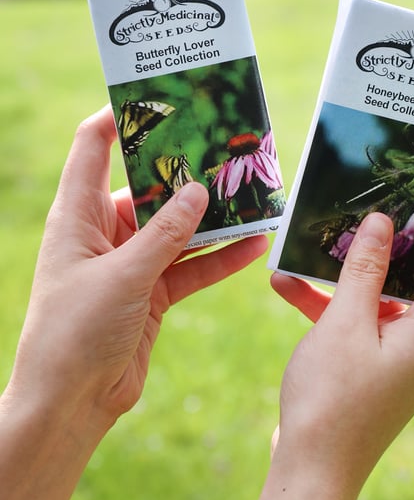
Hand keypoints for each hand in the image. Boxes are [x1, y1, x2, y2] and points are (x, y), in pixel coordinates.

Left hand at [6, 106, 267, 436]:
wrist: (72, 402)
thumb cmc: (76, 332)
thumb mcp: (123, 275)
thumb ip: (166, 232)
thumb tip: (202, 190)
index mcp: (79, 215)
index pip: (94, 147)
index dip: (120, 118)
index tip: (160, 97)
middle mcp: (104, 232)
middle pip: (149, 188)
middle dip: (189, 173)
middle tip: (229, 149)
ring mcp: (131, 263)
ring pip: (178, 229)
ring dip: (213, 219)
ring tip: (255, 196)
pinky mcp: (152, 293)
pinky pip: (191, 266)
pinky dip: (219, 259)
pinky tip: (254, 246)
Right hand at [271, 149, 413, 490]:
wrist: (312, 474)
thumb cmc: (331, 404)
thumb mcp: (344, 327)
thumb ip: (363, 270)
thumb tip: (380, 222)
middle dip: (405, 224)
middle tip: (388, 183)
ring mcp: (404, 348)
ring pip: (389, 287)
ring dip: (356, 263)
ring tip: (325, 230)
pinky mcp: (378, 358)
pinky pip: (363, 315)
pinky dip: (334, 297)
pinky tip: (288, 281)